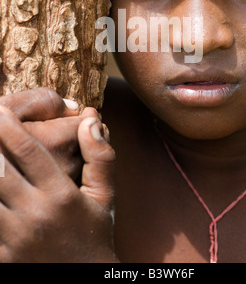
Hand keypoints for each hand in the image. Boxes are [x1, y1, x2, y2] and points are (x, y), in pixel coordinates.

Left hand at [0, 105, 116, 262]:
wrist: (83, 280)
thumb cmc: (95, 233)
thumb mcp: (105, 196)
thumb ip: (100, 157)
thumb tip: (91, 120)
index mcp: (61, 196)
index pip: (28, 151)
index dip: (9, 126)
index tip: (0, 109)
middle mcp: (35, 214)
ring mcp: (15, 237)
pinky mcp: (2, 254)